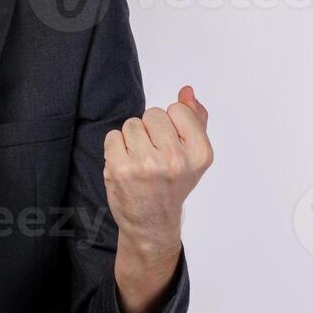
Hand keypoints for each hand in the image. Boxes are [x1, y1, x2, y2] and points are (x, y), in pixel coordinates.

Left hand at [102, 86, 212, 256]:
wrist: (151, 223)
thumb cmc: (173, 185)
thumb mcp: (194, 155)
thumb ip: (195, 119)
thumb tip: (186, 90)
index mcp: (200, 153)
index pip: (178, 109)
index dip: (172, 124)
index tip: (172, 146)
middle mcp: (175, 159)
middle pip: (153, 113)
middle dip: (151, 129)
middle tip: (155, 156)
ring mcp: (146, 164)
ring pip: (132, 123)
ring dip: (132, 139)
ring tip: (140, 161)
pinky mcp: (120, 168)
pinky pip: (113, 136)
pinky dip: (116, 148)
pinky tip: (126, 166)